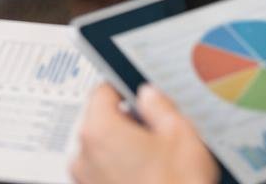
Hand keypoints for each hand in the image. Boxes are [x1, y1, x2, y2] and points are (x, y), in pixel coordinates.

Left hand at [70, 84, 218, 183]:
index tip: (139, 95)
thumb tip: (149, 95)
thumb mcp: (182, 137)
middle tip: (156, 134)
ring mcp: (85, 181)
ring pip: (102, 151)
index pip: (102, 92)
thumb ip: (161, 107)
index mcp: (99, 130)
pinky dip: (120, 174)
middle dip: (126, 124)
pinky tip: (148, 179)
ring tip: (156, 162)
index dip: (125, 90)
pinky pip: (103, 175)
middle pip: (99, 122)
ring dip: (123, 151)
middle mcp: (83, 155)